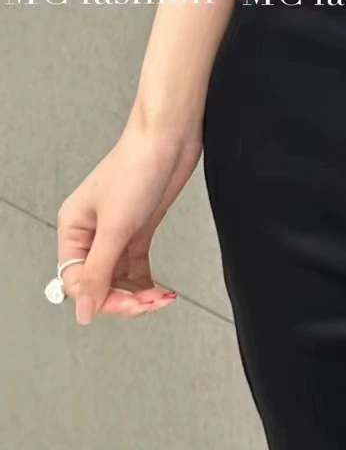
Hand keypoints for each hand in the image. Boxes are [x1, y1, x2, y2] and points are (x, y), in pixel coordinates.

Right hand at [55, 115, 203, 323]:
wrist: (169, 137)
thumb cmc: (136, 168)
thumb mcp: (115, 226)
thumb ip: (98, 271)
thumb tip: (82, 312)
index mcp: (73, 228)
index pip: (76, 281)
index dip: (101, 298)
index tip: (130, 305)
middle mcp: (91, 232)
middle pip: (98, 283)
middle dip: (124, 298)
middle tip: (149, 303)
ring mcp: (116, 231)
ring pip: (119, 278)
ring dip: (138, 293)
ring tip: (160, 298)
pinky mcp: (139, 228)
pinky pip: (136, 266)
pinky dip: (147, 281)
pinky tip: (162, 290)